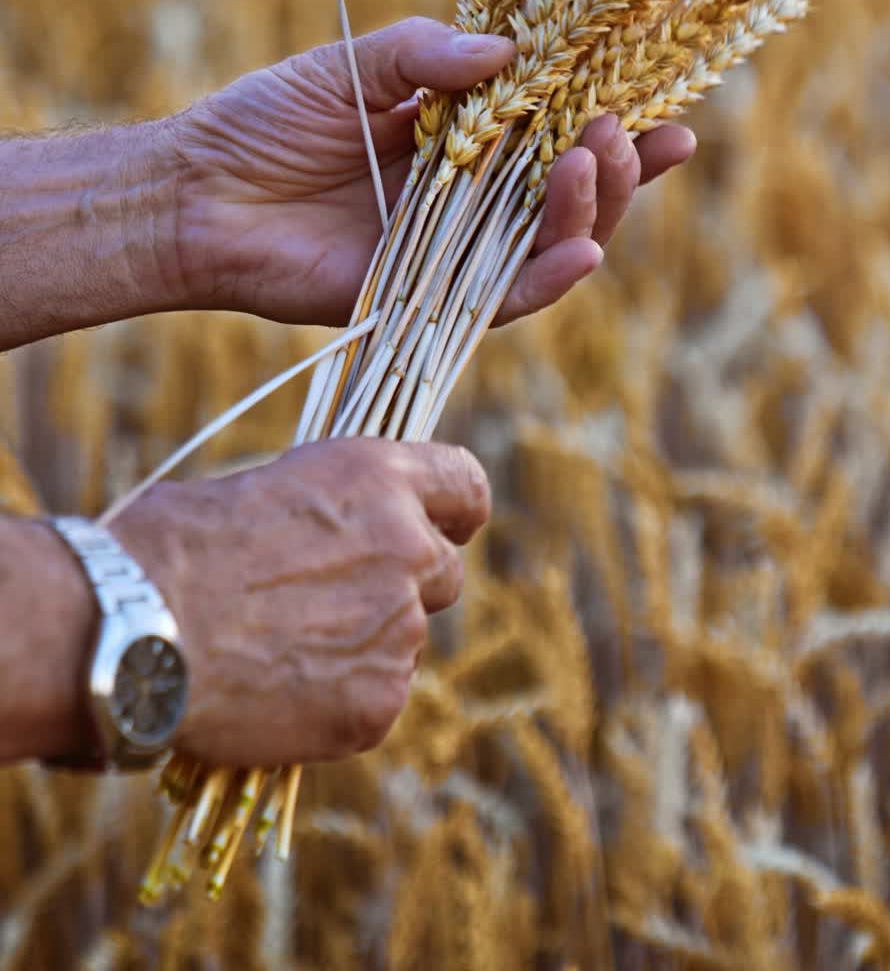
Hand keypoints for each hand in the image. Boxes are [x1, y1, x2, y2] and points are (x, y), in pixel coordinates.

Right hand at [111, 438, 488, 766]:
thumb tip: (337, 535)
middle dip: (404, 588)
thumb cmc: (171, 547)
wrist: (130, 630)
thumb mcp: (265, 490)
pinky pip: (376, 700)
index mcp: (379, 479)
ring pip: (405, 641)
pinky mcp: (378, 703)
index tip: (448, 526)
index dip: (456, 511)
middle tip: (336, 606)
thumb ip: (331, 515)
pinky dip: (338, 703)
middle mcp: (408, 548)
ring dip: (362, 647)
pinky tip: (275, 696)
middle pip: (444, 574)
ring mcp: (400, 630)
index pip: (466, 487)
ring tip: (278, 653)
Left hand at [173, 18, 695, 325]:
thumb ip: (427, 56)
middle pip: (574, 194)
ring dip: (592, 211)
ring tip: (600, 161)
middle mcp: (477, 201)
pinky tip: (585, 250)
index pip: (560, 134)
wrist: (199, 197)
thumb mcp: (351, 67)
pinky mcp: (435, 302)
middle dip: (617, 166)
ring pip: (555, 246)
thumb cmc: (267, 124)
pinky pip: (509, 299)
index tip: (671, 108)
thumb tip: (512, 51)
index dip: (619, 124)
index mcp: (467, 142)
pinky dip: (550, 278)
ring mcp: (461, 253)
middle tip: (620, 131)